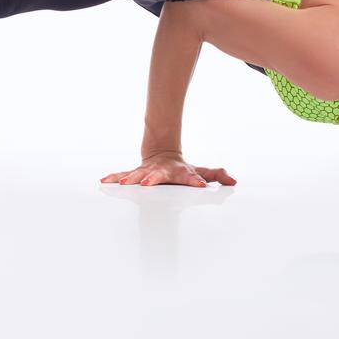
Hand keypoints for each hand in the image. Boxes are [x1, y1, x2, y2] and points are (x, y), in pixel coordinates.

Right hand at [100, 151, 236, 187]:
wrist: (161, 153)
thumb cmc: (181, 168)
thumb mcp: (200, 170)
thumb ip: (216, 175)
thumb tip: (233, 181)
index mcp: (179, 172)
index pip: (189, 176)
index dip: (196, 180)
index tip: (200, 184)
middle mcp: (161, 171)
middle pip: (158, 175)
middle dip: (153, 179)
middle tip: (148, 183)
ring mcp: (147, 171)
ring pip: (138, 174)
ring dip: (132, 179)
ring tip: (126, 183)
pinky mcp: (135, 173)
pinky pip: (123, 175)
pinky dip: (114, 177)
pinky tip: (104, 180)